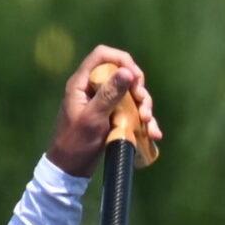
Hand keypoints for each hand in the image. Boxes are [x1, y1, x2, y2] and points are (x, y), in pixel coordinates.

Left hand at [47, 46, 161, 177]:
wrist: (70, 169)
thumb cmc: (75, 142)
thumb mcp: (93, 117)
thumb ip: (110, 93)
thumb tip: (128, 72)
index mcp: (82, 83)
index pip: (103, 55)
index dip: (122, 60)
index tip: (135, 78)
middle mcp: (94, 89)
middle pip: (122, 74)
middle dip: (138, 89)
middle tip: (144, 107)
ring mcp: (105, 103)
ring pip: (131, 94)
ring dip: (144, 107)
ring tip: (149, 124)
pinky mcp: (113, 116)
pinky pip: (133, 111)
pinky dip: (144, 121)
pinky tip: (153, 134)